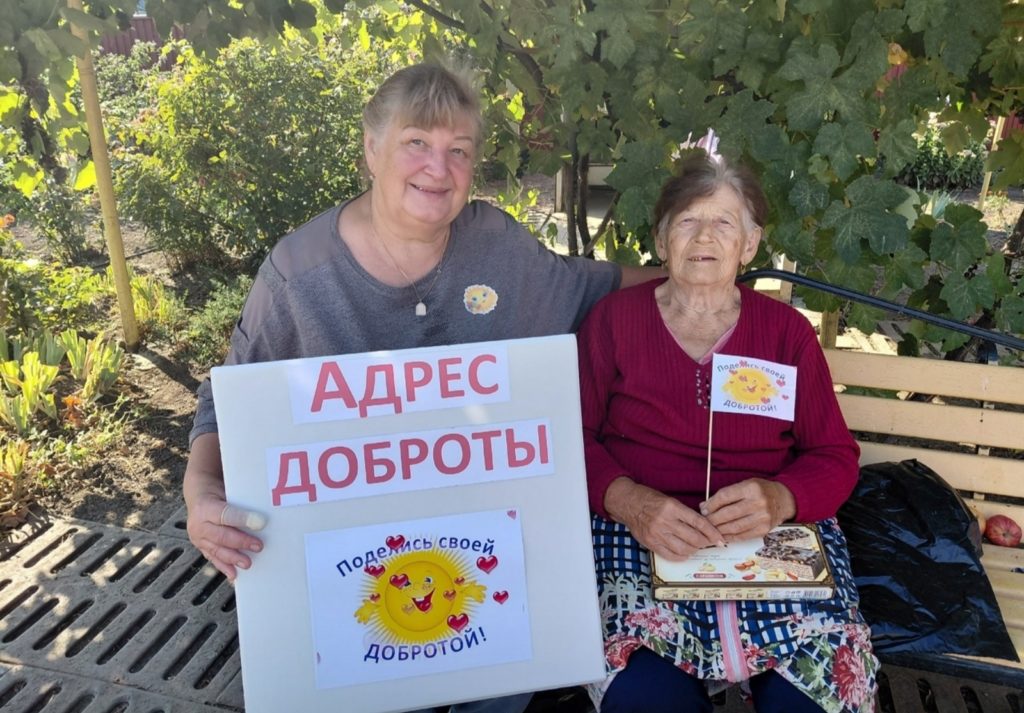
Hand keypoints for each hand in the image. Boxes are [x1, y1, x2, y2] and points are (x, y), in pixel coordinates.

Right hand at [184, 433, 265, 582]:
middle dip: (241, 542)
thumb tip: (268, 501)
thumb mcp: (228, 487)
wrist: (198, 493)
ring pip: (216, 549)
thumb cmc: (221, 490)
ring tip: (248, 564)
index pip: (226, 513)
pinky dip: (224, 566)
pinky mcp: (200, 545)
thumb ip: (243, 497)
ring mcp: (197, 536)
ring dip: (233, 558)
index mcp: (206, 505)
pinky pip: (212, 557)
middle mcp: (198, 522)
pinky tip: (234, 575)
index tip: (262, 523)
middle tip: (259, 546)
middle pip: (221, 535)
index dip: (244, 519)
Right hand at [604, 477, 723, 559]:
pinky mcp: (651, 543)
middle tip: (709, 542)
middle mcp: (665, 521)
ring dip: (695, 550)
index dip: (712, 532)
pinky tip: (685, 552)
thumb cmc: (650, 499)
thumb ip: (685, 514)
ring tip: (696, 546)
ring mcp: (657, 534)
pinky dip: (682, 556)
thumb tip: (703, 527)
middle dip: (706, 542)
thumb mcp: (670, 501)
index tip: (720, 538)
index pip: (699, 522)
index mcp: (672, 507)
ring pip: (684, 549)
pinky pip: (671, 555)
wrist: (628, 503)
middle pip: (694, 538)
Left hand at [701, 478, 795, 541]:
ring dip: (719, 529)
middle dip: (713, 519)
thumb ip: (727, 494)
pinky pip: (743, 535)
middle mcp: (758, 503)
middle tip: (705, 521)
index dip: (711, 504)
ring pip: (734, 527)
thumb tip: (705, 506)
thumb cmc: (761, 490)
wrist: (784, 499)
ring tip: (711, 529)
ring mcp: (762, 518)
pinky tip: (723, 535)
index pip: (725, 497)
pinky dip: (730, 537)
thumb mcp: (746, 485)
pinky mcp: (764, 530)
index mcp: (751, 488)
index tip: (704, 509)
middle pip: (728, 514)